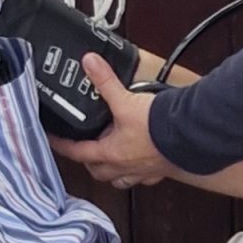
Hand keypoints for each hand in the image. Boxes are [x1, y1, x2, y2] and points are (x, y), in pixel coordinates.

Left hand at [59, 59, 172, 188]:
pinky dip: (140, 172)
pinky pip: (145, 177)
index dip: (62, 145)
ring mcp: (143, 171)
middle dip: (89, 163)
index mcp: (111, 153)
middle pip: (98, 171)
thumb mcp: (126, 100)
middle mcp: (125, 167)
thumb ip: (106, 81)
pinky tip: (142, 162)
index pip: (77, 152)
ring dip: (113, 173)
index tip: (53, 141)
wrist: (189, 135)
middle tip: (84, 151)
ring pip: (120, 179)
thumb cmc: (157, 126)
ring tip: (111, 161)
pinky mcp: (160, 170)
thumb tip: (90, 64)